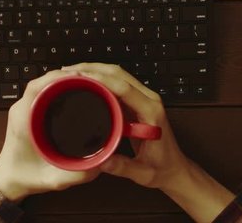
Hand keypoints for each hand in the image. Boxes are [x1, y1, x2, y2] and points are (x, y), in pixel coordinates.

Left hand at [0, 70, 99, 201]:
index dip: (56, 77)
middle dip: (66, 76)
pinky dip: (58, 88)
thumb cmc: (26, 178)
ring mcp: (24, 109)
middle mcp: (22, 110)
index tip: (78, 76)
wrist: (9, 181)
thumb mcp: (54, 180)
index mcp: (23, 121)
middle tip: (90, 79)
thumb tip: (103, 163)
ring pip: (43, 85)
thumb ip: (77, 175)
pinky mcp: (29, 111)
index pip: (35, 88)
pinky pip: (43, 92)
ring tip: (86, 83)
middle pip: (42, 82)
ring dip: (63, 81)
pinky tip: (75, 91)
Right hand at [62, 63, 235, 221]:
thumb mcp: (143, 173)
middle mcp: (149, 100)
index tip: (81, 77)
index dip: (101, 80)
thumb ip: (123, 167)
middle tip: (68, 72)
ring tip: (71, 74)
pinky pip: (118, 83)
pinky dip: (100, 79)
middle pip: (119, 74)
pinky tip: (85, 82)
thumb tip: (101, 161)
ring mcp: (144, 99)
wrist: (174, 168)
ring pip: (118, 74)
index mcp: (151, 113)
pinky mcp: (137, 102)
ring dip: (95, 70)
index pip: (124, 88)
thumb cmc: (162, 168)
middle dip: (92, 68)